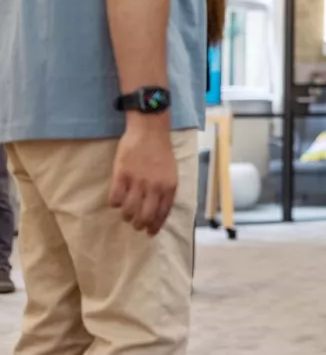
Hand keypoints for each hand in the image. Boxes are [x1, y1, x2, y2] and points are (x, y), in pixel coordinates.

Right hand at [108, 121, 177, 235]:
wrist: (150, 131)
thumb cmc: (161, 152)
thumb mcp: (171, 173)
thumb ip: (166, 191)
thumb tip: (159, 211)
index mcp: (169, 187)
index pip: (162, 214)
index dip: (155, 226)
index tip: (150, 233)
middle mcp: (154, 187)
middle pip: (145, 217)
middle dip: (139, 225)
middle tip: (135, 224)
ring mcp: (137, 181)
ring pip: (128, 210)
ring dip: (126, 216)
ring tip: (125, 213)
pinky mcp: (122, 175)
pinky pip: (115, 198)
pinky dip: (114, 204)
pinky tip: (116, 200)